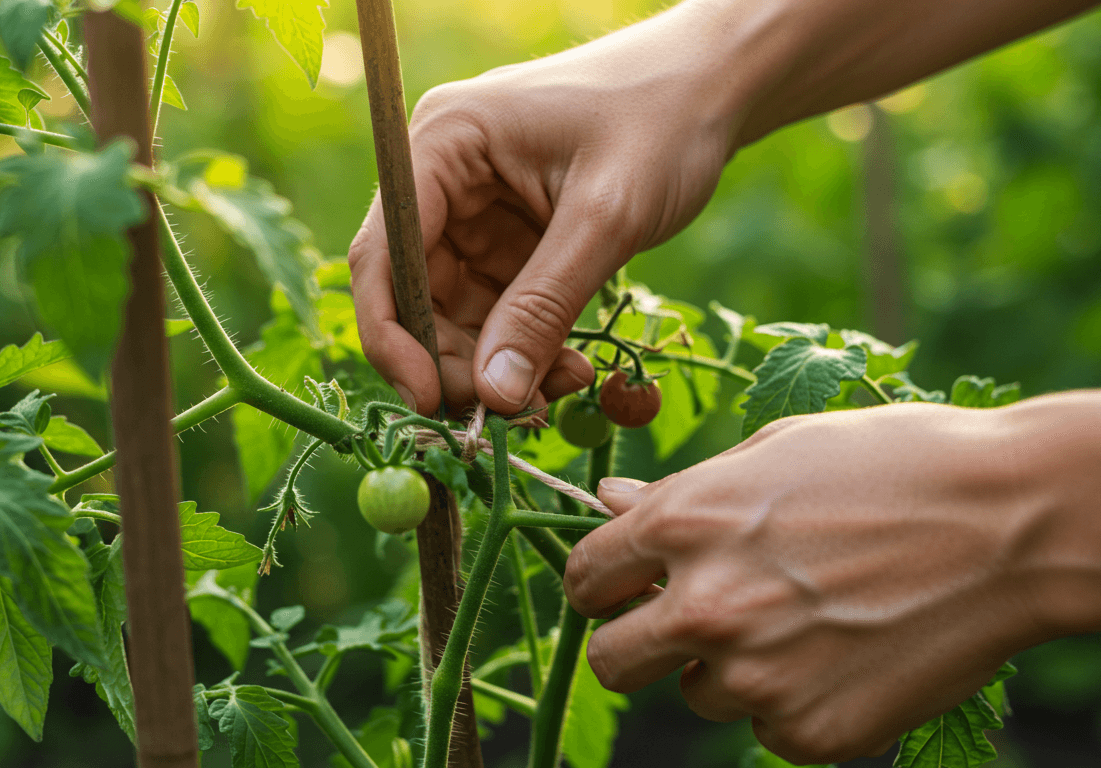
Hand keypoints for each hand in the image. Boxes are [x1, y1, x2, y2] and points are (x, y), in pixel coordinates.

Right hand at [347, 2, 742, 414]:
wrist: (718, 85)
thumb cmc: (664, 122)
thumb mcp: (606, 218)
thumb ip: (544, 305)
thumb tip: (493, 394)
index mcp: (444, 142)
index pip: (382, 254)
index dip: (394, 337)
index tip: (431, 402)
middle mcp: (444, 173)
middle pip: (415, 292)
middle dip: (458, 359)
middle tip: (514, 411)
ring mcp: (476, 205)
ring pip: (456, 310)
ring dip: (498, 360)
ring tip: (563, 385)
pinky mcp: (511, 233)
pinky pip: (498, 306)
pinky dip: (526, 343)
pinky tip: (570, 364)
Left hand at [563, 405, 1044, 763]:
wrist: (1016, 524)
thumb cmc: (897, 464)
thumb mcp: (777, 452)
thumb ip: (684, 493)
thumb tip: (612, 507)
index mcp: (683, 525)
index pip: (585, 580)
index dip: (604, 584)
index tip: (628, 588)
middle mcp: (704, 608)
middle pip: (612, 662)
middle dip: (642, 642)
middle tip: (698, 621)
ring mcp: (757, 679)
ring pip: (699, 693)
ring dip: (733, 668)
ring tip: (810, 618)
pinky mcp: (811, 733)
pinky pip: (769, 729)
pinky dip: (796, 702)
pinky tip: (850, 652)